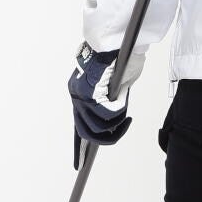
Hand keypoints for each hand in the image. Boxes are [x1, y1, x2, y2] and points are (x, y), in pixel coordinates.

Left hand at [68, 42, 139, 168]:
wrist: (117, 37)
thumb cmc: (120, 55)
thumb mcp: (116, 83)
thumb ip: (112, 99)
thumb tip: (112, 115)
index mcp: (79, 93)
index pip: (77, 126)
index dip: (79, 148)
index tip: (80, 164)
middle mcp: (76, 95)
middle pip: (86, 131)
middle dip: (105, 137)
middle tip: (121, 127)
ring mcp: (81, 94)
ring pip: (97, 125)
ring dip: (115, 122)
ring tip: (125, 110)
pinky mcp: (91, 91)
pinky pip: (106, 113)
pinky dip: (118, 111)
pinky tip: (123, 101)